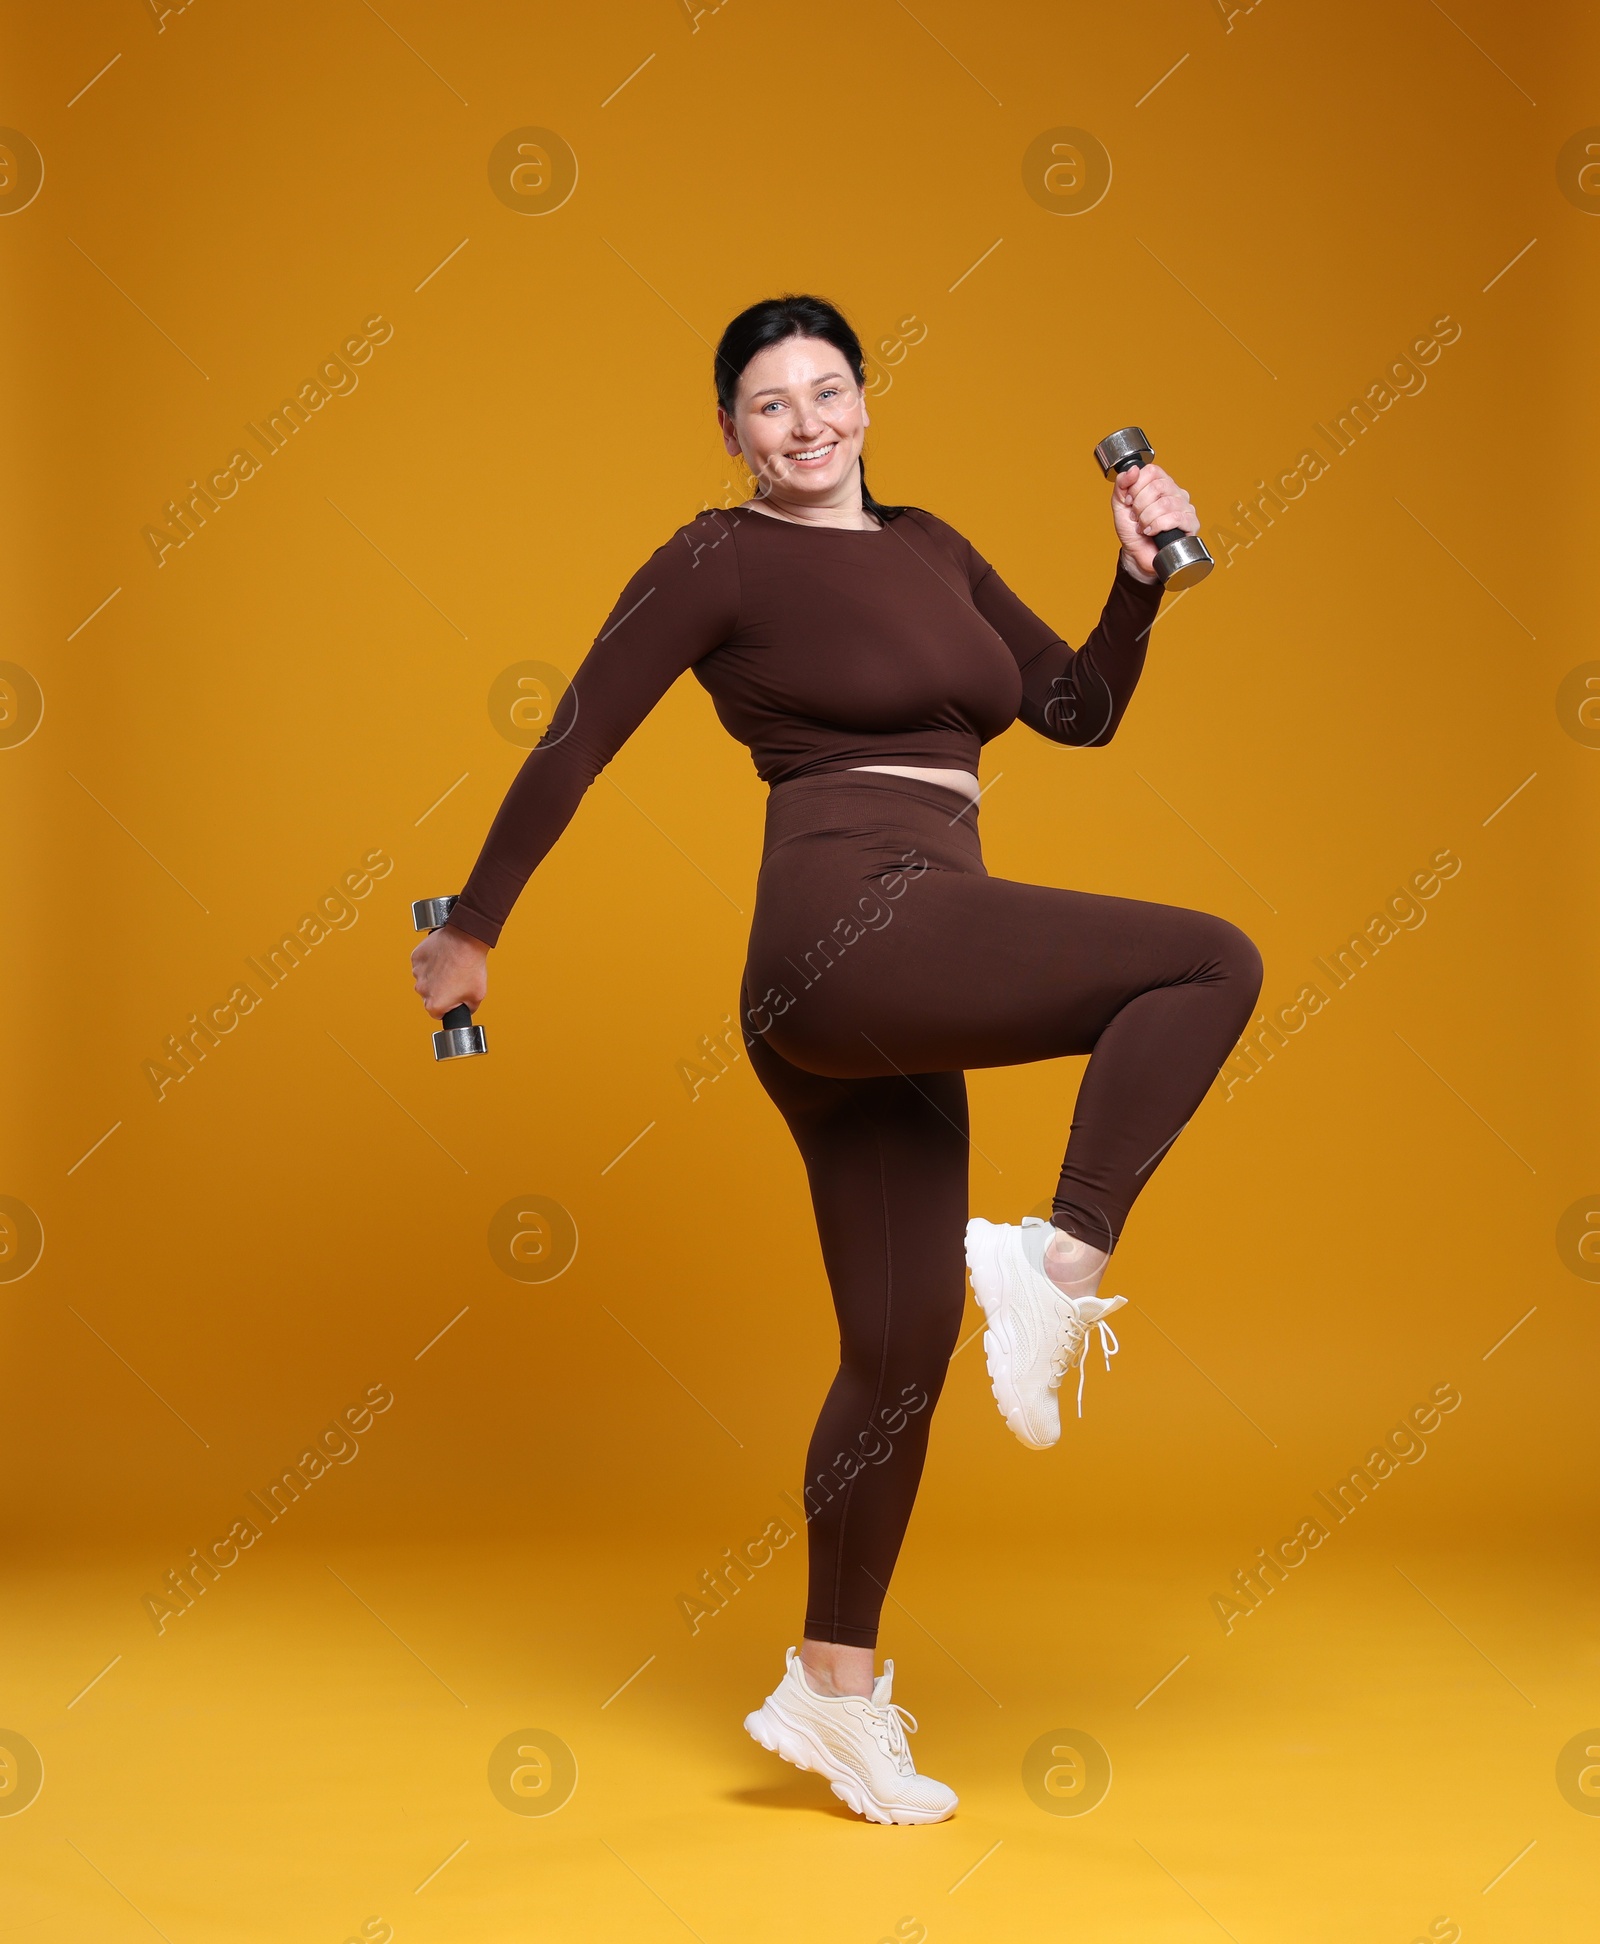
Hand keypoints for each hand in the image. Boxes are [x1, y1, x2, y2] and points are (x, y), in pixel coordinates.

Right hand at [410, 923, 488, 1018]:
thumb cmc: (471, 967)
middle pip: (430, 996)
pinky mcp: (416, 958)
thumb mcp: (477, 996)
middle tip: (456, 980)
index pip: (438, 1013)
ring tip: (451, 967)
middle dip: (440, 991)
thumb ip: (468, 1009)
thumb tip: (465, 1009)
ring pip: (425, 980)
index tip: (455, 997)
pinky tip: (443, 957)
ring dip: (435, 976)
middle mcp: (421, 990)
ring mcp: (417, 973)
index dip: (448, 1006)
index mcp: (434, 1004)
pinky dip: (431, 962)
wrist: (466, 940)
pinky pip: (422, 964)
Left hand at [1110, 462, 1196, 583]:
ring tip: (1142, 526)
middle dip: (1140, 505)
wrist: (1137, 555)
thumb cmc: (1132, 531)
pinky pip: (1176, 518)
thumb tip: (1133, 469)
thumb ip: (1122, 484)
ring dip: (1147, 518)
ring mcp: (1185, 507)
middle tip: (1136, 517)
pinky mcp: (1191, 524)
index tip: (1130, 501)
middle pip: (1158, 486)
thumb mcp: (1120, 505)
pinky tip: (1151, 532)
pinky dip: (1158, 526)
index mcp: (1161, 484)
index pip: (1152, 471)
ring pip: (1166, 503)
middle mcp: (1175, 493)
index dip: (1136, 486)